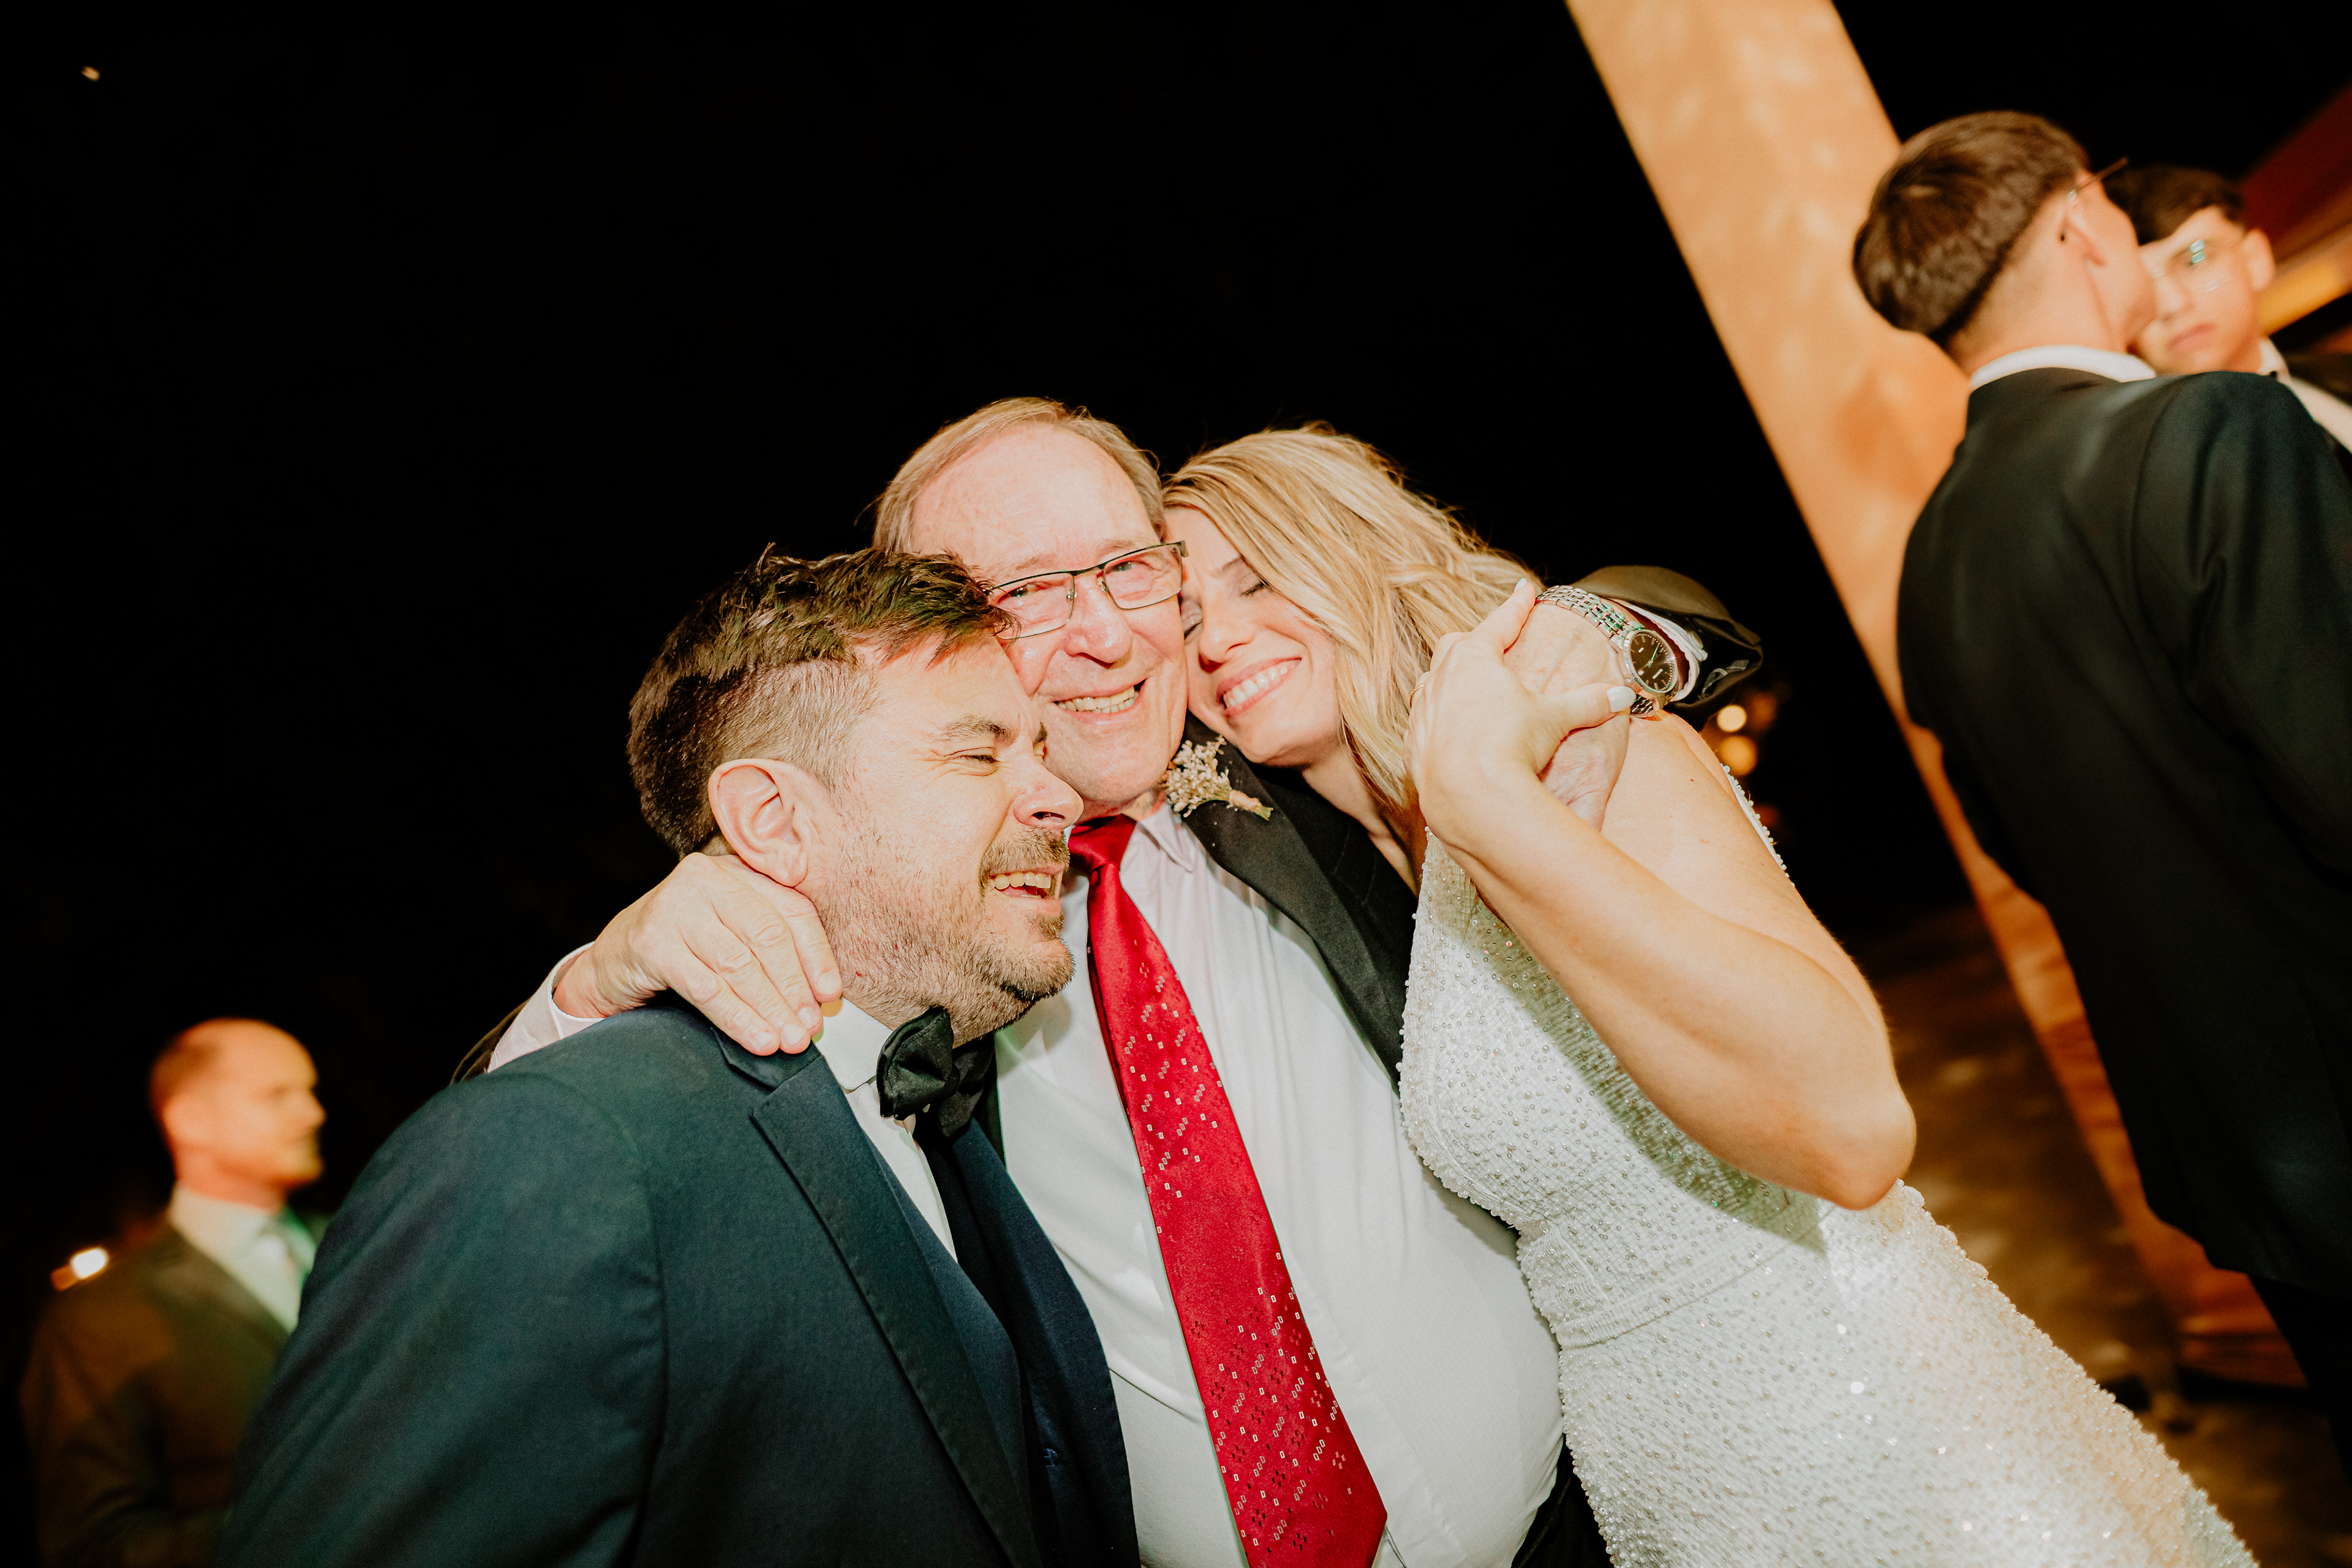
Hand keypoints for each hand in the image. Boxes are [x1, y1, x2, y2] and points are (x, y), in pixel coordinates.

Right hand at [555, 852, 840, 1053]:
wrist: (614, 961)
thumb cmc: (685, 949)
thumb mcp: (732, 935)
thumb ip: (772, 952)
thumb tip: (825, 998)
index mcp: (737, 871)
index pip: (792, 910)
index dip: (817, 955)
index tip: (830, 995)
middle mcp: (706, 878)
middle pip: (768, 936)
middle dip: (794, 989)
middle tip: (810, 1028)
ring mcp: (675, 907)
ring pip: (739, 964)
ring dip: (770, 1008)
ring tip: (789, 1040)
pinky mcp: (652, 942)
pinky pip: (706, 987)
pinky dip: (737, 1018)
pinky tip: (757, 1039)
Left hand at [1409, 580, 1634, 844]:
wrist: (1470, 797)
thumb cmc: (1512, 746)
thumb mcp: (1554, 719)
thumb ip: (1587, 703)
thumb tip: (1622, 695)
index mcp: (1474, 659)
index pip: (1499, 623)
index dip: (1516, 608)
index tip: (1526, 591)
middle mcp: (1441, 679)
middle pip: (1455, 647)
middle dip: (1475, 641)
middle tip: (1492, 643)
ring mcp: (1423, 712)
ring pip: (1431, 683)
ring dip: (1450, 681)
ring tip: (1466, 687)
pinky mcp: (1412, 746)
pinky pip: (1422, 724)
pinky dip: (1437, 721)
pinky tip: (1448, 731)